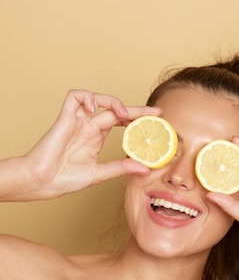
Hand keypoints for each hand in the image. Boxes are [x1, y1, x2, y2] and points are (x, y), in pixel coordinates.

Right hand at [18, 89, 160, 199]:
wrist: (40, 183)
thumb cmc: (63, 179)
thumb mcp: (99, 174)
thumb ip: (121, 168)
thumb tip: (145, 169)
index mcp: (95, 137)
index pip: (120, 120)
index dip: (137, 117)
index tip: (156, 119)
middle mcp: (88, 126)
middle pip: (114, 109)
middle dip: (135, 109)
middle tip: (154, 112)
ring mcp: (77, 121)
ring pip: (96, 98)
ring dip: (112, 102)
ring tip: (123, 114)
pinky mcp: (64, 118)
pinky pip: (74, 97)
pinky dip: (87, 97)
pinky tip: (95, 108)